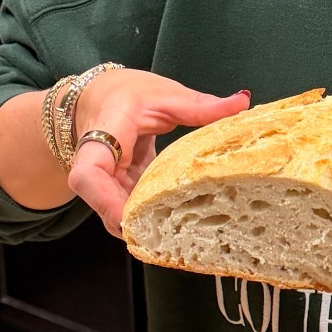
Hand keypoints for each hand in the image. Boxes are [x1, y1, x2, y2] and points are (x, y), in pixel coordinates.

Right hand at [69, 71, 249, 234]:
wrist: (99, 95)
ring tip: (178, 238)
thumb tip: (242, 102)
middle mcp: (96, 161)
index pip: (89, 174)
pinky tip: (174, 226)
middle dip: (131, 223)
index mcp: (106, 131)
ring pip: (113, 211)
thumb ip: (201, 105)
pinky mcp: (115, 187)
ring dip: (141, 224)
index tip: (129, 220)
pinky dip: (146, 217)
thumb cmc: (126, 92)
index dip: (105, 202)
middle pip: (102, 203)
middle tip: (169, 239)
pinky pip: (125, 207)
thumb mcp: (165, 95)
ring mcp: (104, 178)